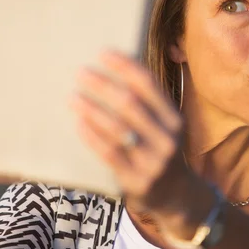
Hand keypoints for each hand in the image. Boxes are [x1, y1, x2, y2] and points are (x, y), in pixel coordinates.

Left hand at [70, 50, 192, 213]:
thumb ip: (147, 103)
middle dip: (103, 85)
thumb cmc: (160, 149)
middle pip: (130, 104)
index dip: (125, 66)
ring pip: (117, 128)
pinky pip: (109, 153)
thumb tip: (115, 69)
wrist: (175, 196)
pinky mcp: (136, 180)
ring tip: (73, 97)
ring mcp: (153, 161)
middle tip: (81, 73)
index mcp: (174, 118)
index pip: (148, 84)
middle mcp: (167, 138)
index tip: (103, 53)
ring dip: (92, 109)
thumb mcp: (164, 125)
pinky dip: (92, 136)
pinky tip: (79, 122)